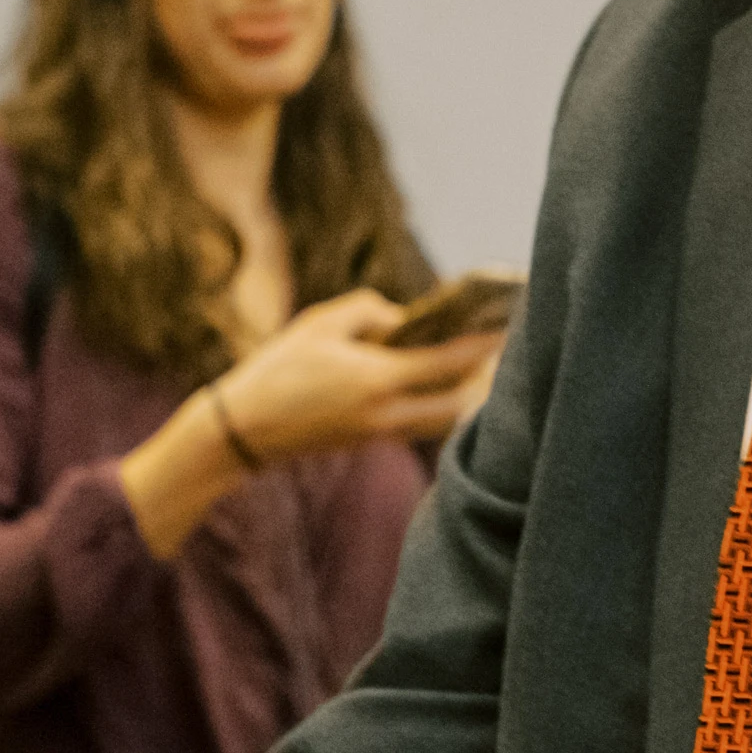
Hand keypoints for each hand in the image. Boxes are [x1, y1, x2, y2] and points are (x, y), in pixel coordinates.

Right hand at [214, 291, 499, 464]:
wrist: (245, 429)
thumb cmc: (279, 367)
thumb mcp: (320, 322)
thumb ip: (370, 311)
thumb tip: (403, 319)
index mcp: (376, 378)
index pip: (449, 361)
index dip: (484, 343)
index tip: (507, 324)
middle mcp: (386, 412)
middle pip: (461, 402)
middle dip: (486, 377)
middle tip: (501, 350)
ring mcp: (380, 433)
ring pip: (446, 420)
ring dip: (468, 397)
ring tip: (480, 368)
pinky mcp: (371, 441)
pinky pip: (423, 426)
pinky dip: (443, 408)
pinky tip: (446, 386)